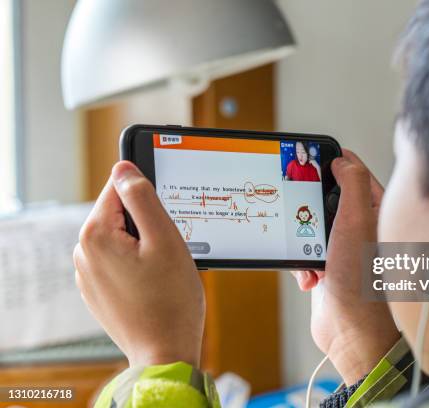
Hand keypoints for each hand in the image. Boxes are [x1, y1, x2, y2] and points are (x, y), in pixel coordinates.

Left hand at [74, 161, 203, 367]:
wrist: (164, 352)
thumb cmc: (170, 300)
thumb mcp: (165, 239)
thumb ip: (143, 198)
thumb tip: (124, 168)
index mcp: (95, 235)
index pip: (120, 187)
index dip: (149, 196)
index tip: (166, 216)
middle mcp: (83, 253)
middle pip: (120, 213)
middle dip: (147, 223)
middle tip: (169, 249)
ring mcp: (88, 275)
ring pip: (121, 237)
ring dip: (144, 244)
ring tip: (163, 270)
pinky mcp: (98, 291)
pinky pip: (119, 260)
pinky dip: (138, 263)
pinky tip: (154, 283)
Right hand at [293, 150, 398, 384]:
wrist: (351, 332)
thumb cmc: (361, 280)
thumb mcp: (356, 221)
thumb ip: (352, 184)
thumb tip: (342, 160)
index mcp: (375, 212)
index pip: (355, 175)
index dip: (335, 162)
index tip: (313, 155)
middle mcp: (362, 228)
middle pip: (329, 199)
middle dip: (310, 207)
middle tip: (298, 205)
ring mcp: (345, 249)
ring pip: (313, 226)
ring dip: (304, 239)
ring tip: (311, 253)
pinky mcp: (329, 267)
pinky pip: (306, 252)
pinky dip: (303, 263)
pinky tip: (311, 276)